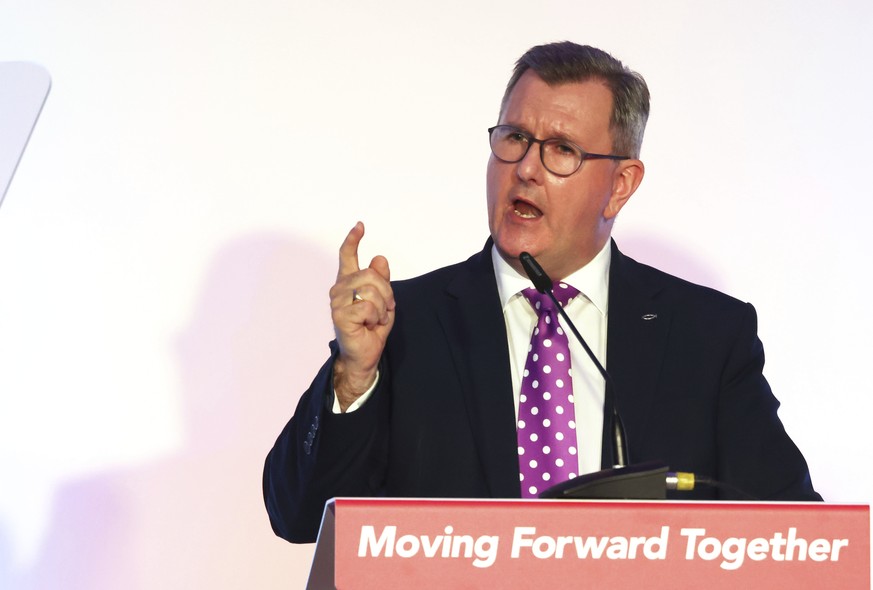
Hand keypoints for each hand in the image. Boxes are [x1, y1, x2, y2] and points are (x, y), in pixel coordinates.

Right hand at [329, 222, 394, 410]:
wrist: (364, 355)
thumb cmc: (371, 328)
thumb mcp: (383, 300)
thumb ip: (381, 280)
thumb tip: (380, 259)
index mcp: (348, 282)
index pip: (347, 256)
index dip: (353, 240)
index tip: (360, 226)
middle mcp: (339, 289)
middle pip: (371, 274)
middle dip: (387, 292)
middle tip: (384, 310)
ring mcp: (337, 302)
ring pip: (372, 290)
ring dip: (382, 308)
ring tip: (375, 319)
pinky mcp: (340, 315)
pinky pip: (369, 306)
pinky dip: (376, 318)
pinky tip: (369, 326)